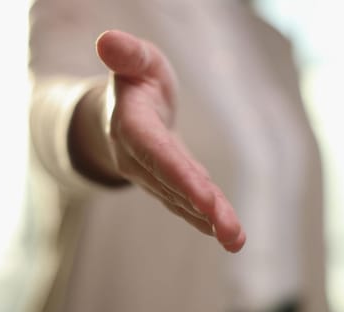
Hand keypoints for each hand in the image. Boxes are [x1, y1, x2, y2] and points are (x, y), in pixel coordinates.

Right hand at [80, 30, 245, 251]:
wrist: (119, 111)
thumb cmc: (134, 79)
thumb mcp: (134, 60)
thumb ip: (126, 54)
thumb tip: (106, 40)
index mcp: (131, 124)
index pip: (156, 152)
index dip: (179, 175)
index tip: (206, 199)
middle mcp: (137, 156)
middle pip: (171, 184)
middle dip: (201, 207)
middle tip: (231, 233)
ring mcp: (149, 174)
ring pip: (180, 198)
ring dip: (208, 220)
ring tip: (236, 240)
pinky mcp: (164, 182)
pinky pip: (183, 201)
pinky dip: (205, 218)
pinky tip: (227, 234)